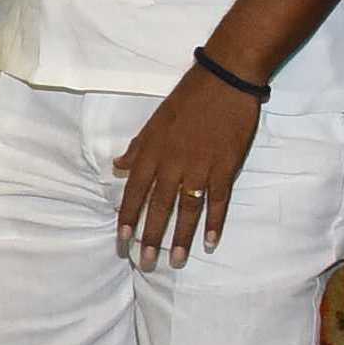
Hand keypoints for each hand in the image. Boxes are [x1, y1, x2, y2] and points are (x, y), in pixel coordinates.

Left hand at [112, 68, 263, 268]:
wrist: (225, 80)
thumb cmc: (187, 98)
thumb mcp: (154, 121)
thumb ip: (138, 148)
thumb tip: (117, 167)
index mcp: (152, 152)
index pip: (134, 192)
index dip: (127, 218)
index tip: (121, 241)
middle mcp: (173, 164)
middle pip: (159, 207)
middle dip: (151, 237)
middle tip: (145, 264)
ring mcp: (200, 167)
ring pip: (187, 210)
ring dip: (181, 238)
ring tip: (176, 262)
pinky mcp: (226, 168)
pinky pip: (218, 201)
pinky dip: (215, 223)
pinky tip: (210, 242)